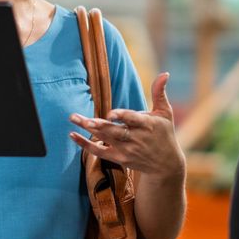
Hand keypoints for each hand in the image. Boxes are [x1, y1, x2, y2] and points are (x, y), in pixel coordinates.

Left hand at [69, 72, 185, 179]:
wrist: (166, 165)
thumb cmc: (165, 134)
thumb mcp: (165, 113)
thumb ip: (159, 93)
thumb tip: (164, 73)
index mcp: (147, 125)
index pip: (132, 120)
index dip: (122, 116)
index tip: (110, 113)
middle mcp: (135, 139)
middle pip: (114, 131)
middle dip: (99, 125)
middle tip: (84, 119)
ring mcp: (126, 150)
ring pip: (105, 139)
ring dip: (88, 130)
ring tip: (74, 119)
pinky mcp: (119, 158)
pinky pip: (99, 152)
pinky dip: (85, 145)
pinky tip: (73, 135)